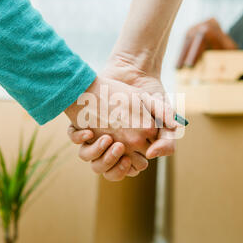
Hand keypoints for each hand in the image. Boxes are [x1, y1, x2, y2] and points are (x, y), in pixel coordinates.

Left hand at [67, 54, 179, 178]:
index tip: (134, 156)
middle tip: (118, 147)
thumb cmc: (146, 91)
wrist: (128, 72)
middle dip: (112, 164)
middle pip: (109, 170)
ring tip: (106, 138)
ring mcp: (98, 135)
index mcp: (134, 145)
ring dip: (96, 153)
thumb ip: (166, 132)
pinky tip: (88, 131)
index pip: (132, 168)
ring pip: (90, 159)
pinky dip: (79, 136)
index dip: (133, 166)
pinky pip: (75, 138)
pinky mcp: (84, 124)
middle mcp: (115, 143)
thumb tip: (153, 153)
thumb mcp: (159, 108)